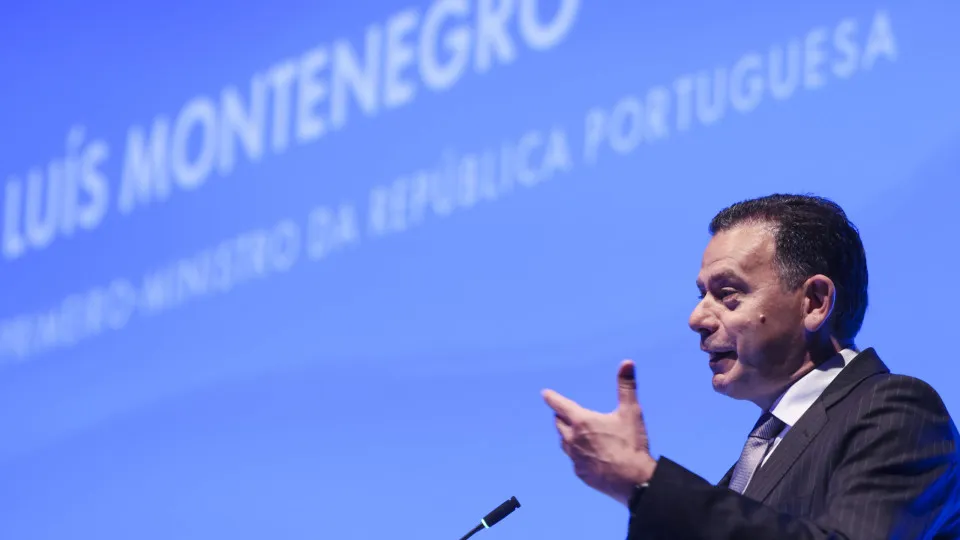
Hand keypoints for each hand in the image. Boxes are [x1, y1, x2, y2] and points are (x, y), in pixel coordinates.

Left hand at [542, 360, 657, 505]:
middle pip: (559, 424)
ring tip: (571, 433)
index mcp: (582, 421)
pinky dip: (577, 454)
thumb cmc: (631, 444)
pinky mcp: (581, 473)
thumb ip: (626, 386)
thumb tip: (627, 362)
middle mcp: (573, 439)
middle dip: (560, 416)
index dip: (552, 398)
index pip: (560, 405)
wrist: (633, 480)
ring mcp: (575, 458)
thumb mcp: (631, 411)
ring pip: (564, 443)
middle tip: (561, 413)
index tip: (545, 394)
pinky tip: (585, 455)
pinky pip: (574, 460)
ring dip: (566, 435)